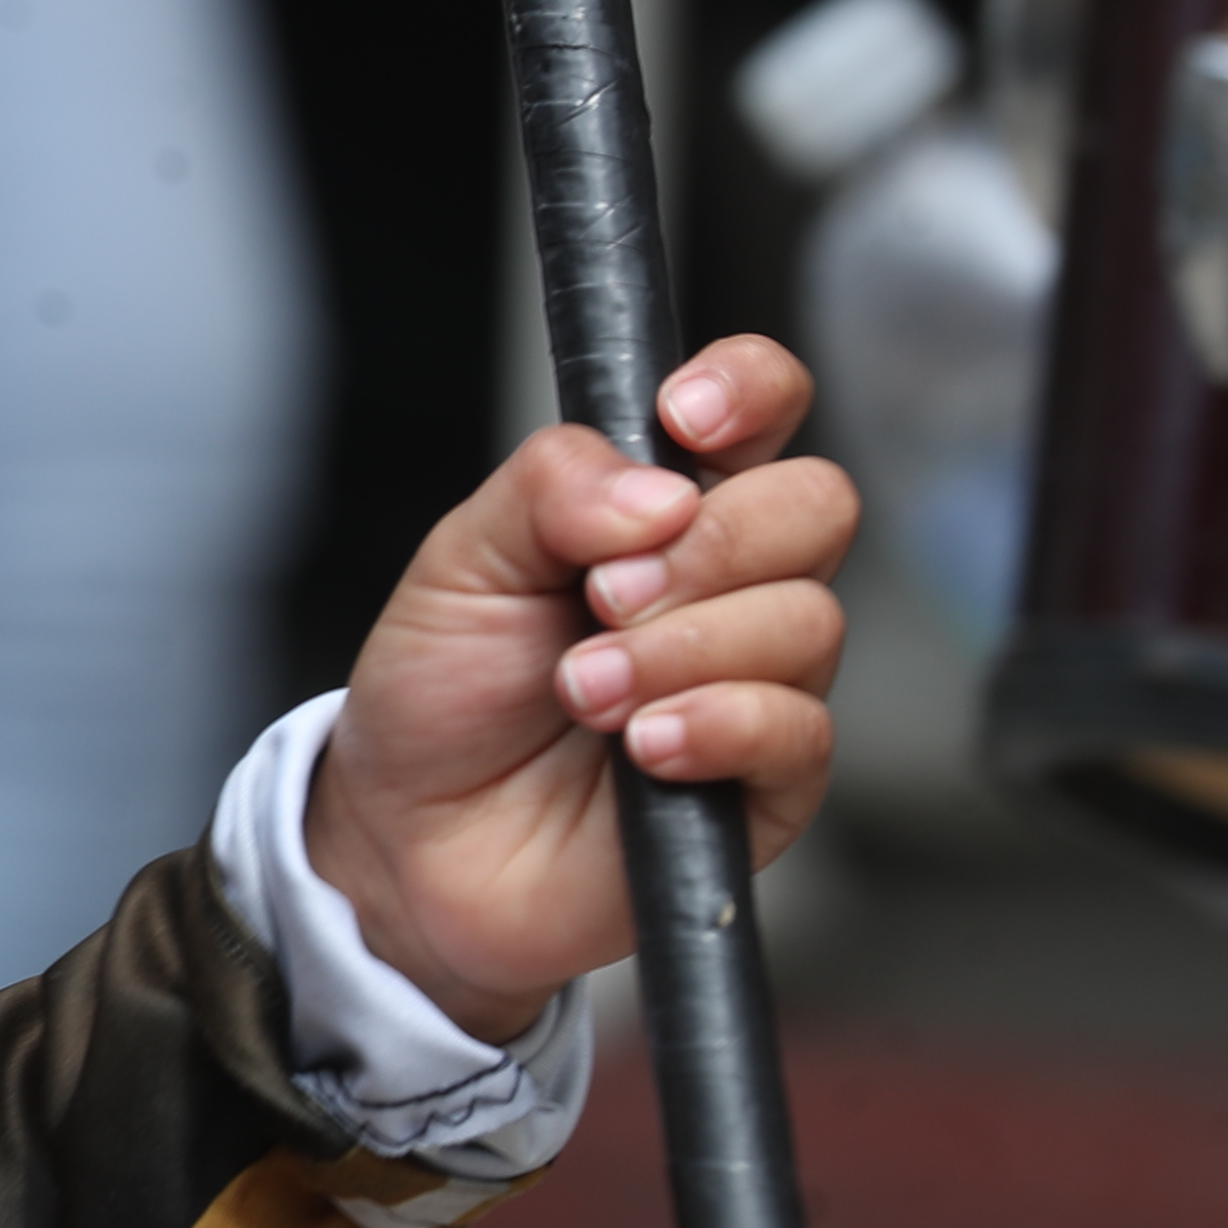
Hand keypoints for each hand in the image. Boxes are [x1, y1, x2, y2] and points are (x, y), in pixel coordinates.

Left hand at [303, 336, 856, 1041]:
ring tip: (582, 692)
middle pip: (814, 503)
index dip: (748, 389)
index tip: (682, 418)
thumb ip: (548, 491)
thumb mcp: (459, 562)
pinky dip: (716, 725)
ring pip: (807, 620)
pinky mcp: (769, 780)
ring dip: (680, 652)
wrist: (413, 838)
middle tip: (600, 598)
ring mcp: (759, 676)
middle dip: (708, 544)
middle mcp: (730, 580)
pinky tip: (644, 747)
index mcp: (663, 503)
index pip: (761, 403)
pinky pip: (800, 729)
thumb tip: (656, 489)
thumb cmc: (445, 691)